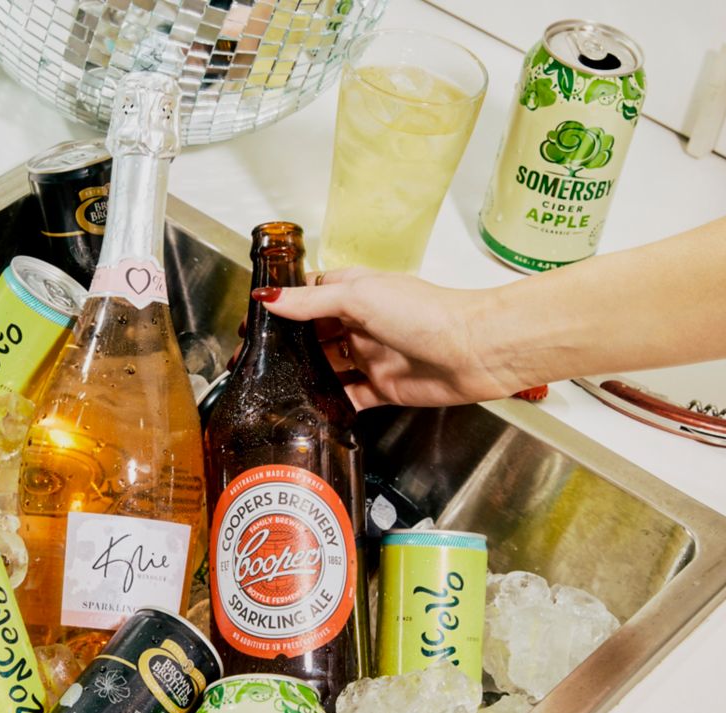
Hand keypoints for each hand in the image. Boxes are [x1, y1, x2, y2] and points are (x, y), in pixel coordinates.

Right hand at [257, 267, 524, 407]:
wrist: (473, 350)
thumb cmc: (425, 313)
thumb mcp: (359, 296)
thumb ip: (311, 301)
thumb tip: (268, 300)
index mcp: (355, 292)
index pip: (310, 296)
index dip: (282, 307)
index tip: (252, 322)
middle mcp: (361, 323)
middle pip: (314, 335)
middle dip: (286, 346)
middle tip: (252, 361)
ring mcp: (371, 356)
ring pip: (327, 367)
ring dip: (303, 375)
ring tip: (270, 386)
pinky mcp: (382, 388)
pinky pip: (347, 397)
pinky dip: (329, 402)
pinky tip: (306, 408)